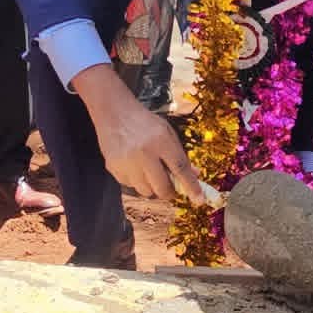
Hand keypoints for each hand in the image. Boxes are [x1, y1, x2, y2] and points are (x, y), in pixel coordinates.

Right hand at [79, 69, 204, 202]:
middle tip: (170, 186)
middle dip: (169, 191)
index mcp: (160, 141)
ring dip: (151, 186)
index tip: (199, 200)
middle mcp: (143, 153)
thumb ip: (180, 155)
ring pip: (145, 191)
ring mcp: (126, 163)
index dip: (191, 186)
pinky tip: (134, 165)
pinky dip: (135, 180)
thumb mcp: (167, 132)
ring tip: (148, 170)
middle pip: (162, 187)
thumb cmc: (144, 122)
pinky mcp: (113, 168)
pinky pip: (130, 186)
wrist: (114, 113)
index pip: (180, 169)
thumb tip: (195, 176)